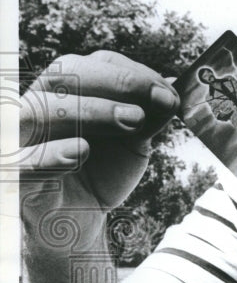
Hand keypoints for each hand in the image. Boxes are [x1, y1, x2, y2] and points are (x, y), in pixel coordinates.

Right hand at [19, 51, 178, 249]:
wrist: (81, 219)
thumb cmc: (103, 172)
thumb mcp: (134, 143)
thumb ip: (150, 117)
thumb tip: (173, 90)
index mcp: (69, 90)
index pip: (93, 63)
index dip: (131, 74)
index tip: (167, 93)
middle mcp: (41, 104)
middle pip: (65, 73)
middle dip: (114, 84)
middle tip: (149, 109)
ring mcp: (23, 137)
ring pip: (41, 109)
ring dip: (89, 111)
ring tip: (131, 123)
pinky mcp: (14, 174)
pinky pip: (22, 159)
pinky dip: (51, 153)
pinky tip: (81, 151)